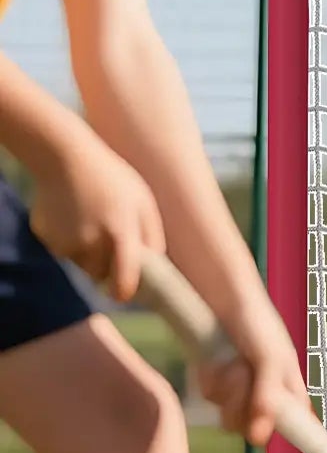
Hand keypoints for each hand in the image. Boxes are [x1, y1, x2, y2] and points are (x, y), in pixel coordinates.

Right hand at [27, 129, 163, 302]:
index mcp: (120, 233)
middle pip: (99, 273)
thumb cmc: (113, 179)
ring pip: (80, 262)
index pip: (123, 279)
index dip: (123, 292)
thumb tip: (154, 266)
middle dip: (106, 265)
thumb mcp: (143, 203)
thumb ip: (151, 236)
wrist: (66, 157)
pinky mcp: (47, 237)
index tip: (123, 295)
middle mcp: (91, 242)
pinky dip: (68, 239)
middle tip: (109, 239)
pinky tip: (72, 214)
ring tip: (91, 219)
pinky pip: (62, 249)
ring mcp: (65, 241)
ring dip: (88, 252)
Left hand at [197, 302, 308, 446]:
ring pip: (231, 417)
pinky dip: (213, 381)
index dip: (304, 441)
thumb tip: (260, 438)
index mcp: (291, 391)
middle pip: (256, 428)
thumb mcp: (270, 358)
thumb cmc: (257, 324)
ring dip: (229, 391)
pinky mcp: (216, 387)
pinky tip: (216, 361)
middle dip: (246, 407)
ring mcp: (240, 394)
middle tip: (246, 378)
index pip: (301, 426)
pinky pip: (213, 399)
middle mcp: (266, 397)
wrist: (221, 302)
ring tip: (234, 362)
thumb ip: (268, 395)